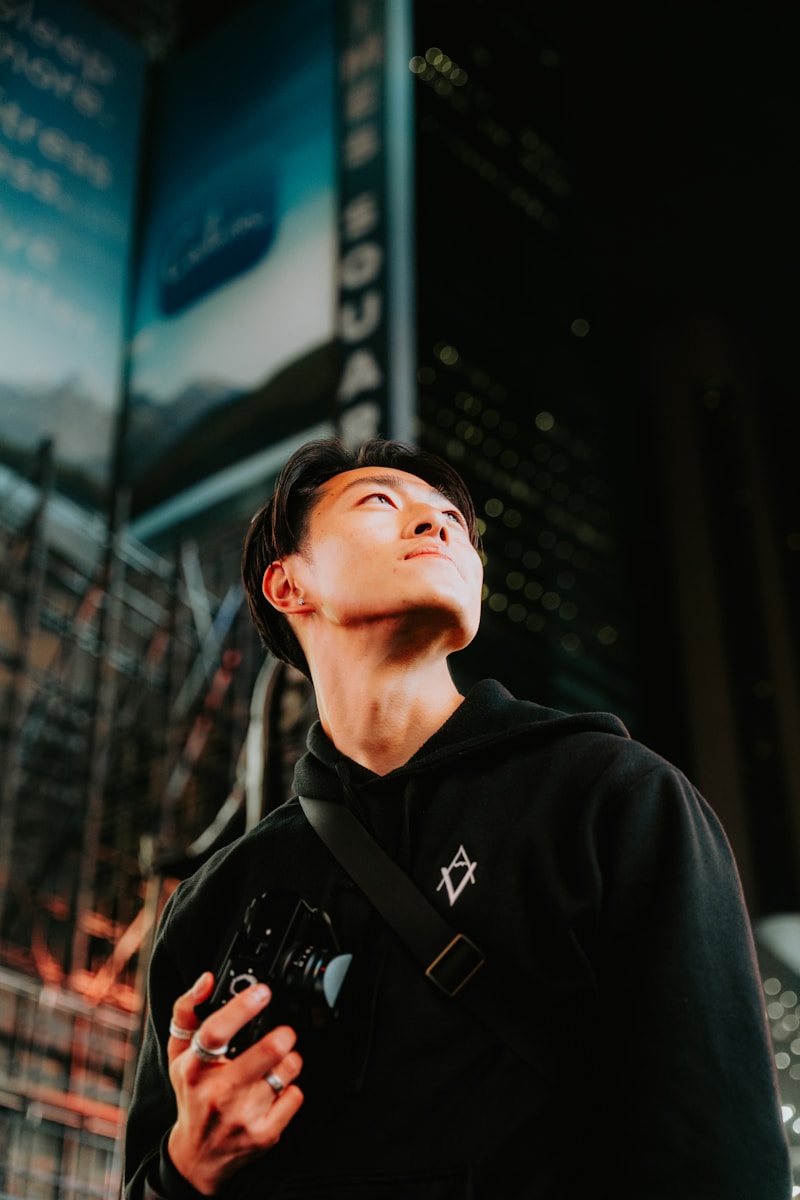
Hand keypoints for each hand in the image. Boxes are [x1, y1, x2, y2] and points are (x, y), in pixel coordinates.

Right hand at [165, 971, 303, 1195]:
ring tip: (279, 1061)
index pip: (215, 1032)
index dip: (242, 1007)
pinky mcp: (263, 1135)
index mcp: (193, 1068)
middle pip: (265, 1051)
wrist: (198, 1157)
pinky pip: (295, 1096)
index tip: (263, 991)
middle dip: (283, 1034)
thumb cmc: (192, 1096)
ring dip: (290, 1060)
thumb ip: (187, 1011)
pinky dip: (292, 1088)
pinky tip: (277, 1089)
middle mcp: (217, 1093)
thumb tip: (207, 979)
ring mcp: (242, 1115)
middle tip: (283, 1031)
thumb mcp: (179, 1055)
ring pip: (286, 1070)